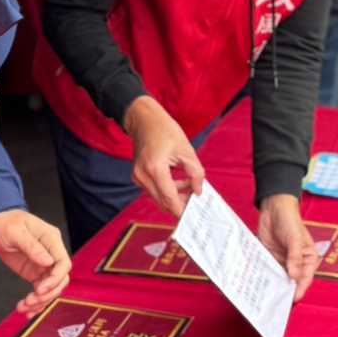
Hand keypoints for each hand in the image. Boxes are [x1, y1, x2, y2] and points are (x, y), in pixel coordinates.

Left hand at [0, 210, 70, 316]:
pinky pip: (41, 290)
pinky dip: (36, 302)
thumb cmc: (6, 223)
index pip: (63, 262)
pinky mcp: (35, 272)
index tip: (40, 289)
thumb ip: (31, 246)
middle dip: (48, 293)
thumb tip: (48, 262)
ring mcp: (44, 264)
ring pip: (52, 288)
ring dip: (40, 301)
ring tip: (23, 307)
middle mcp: (51, 253)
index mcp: (51, 240)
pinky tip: (26, 310)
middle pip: (61, 279)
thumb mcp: (15, 231)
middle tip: (31, 300)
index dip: (55, 279)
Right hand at [124, 96, 204, 216]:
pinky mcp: (138, 176)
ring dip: (175, 196)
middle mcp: (143, 176)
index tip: (193, 216)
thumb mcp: (187, 150)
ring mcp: (138, 177)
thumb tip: (199, 191)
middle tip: (196, 201)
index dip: (181, 210)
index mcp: (155, 168)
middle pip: (163, 202)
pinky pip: (154, 190)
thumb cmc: (165, 130)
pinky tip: (179, 181)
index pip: (169, 198)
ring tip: (190, 184)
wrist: (144, 120)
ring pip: (159, 198)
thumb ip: (196, 173)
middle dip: (180, 204)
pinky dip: (167, 190)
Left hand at [257, 194, 318, 300]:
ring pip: (279, 278)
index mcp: (308, 259)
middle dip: (285, 291)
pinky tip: (258, 284)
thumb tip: (294, 276)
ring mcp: (283, 262)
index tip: (293, 299)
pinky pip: (268, 271)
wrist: (274, 208)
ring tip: (266, 297)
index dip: (299, 289)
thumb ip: (295, 257)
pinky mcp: (271, 258)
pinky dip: (264, 277)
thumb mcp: (295, 239)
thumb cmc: (290, 221)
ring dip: (273, 286)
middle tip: (277, 303)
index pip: (305, 278)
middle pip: (292, 281)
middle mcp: (296, 263)